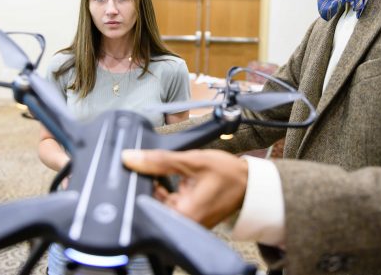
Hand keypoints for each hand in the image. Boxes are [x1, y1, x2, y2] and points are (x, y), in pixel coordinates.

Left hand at [121, 149, 247, 227]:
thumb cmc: (227, 174)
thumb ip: (159, 161)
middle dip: (146, 184)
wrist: (250, 182)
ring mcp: (186, 221)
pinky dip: (168, 191)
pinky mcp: (189, 217)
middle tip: (149, 165)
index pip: (144, 205)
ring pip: (158, 203)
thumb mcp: (191, 161)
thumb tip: (130, 157)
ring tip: (168, 170)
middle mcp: (183, 223)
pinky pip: (169, 204)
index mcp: (182, 216)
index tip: (134, 170)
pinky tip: (174, 177)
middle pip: (150, 205)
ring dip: (157, 186)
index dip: (135, 187)